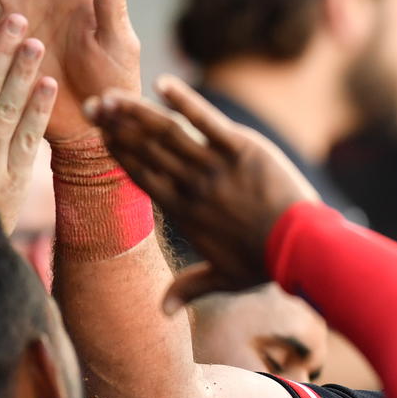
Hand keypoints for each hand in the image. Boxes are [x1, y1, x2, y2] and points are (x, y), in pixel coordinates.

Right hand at [86, 74, 321, 310]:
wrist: (302, 248)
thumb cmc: (265, 264)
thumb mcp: (224, 279)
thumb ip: (189, 288)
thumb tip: (161, 313)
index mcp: (183, 211)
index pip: (141, 175)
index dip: (118, 153)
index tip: (100, 135)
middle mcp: (192, 185)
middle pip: (146, 150)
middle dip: (117, 127)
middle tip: (94, 106)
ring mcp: (216, 165)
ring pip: (168, 133)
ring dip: (138, 112)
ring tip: (115, 96)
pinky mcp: (243, 149)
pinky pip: (207, 120)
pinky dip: (185, 101)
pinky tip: (164, 84)